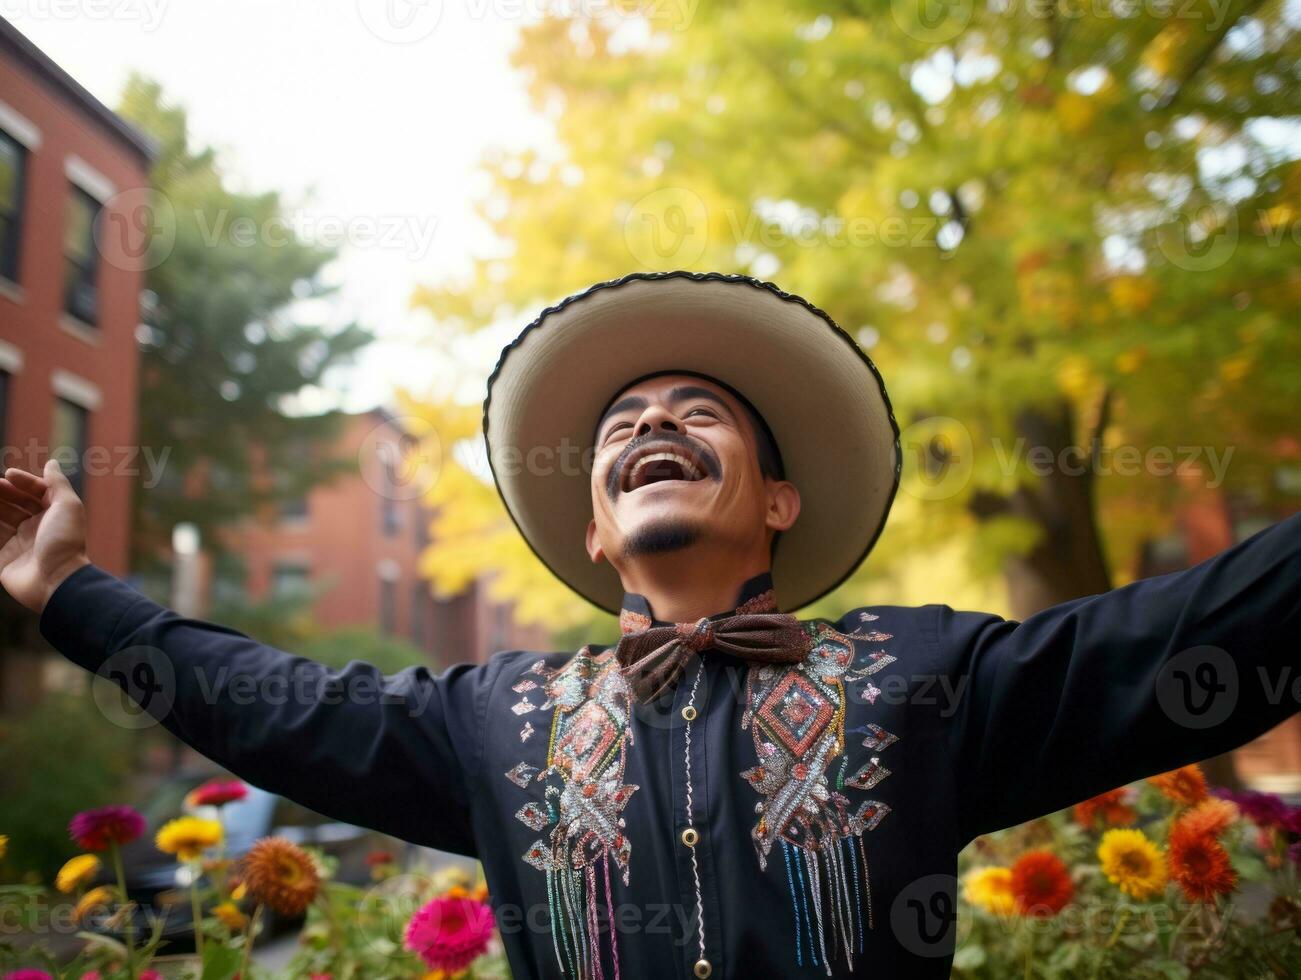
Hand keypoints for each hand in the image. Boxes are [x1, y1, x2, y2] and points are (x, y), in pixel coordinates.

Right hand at [0, 459, 90, 613]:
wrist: (56, 580)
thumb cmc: (64, 540)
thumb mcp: (68, 506)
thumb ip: (57, 483)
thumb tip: (51, 463)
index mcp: (54, 515)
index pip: (36, 493)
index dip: (24, 482)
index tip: (8, 475)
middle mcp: (37, 528)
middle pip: (15, 504)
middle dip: (2, 492)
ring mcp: (20, 543)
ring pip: (0, 519)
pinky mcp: (4, 559)